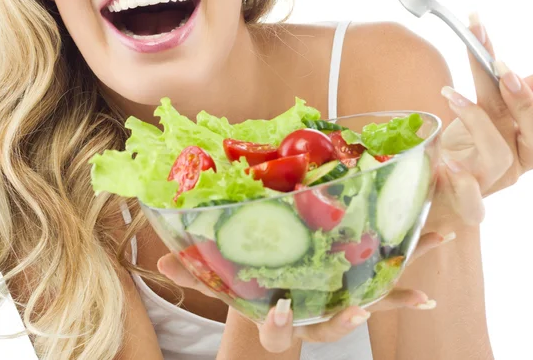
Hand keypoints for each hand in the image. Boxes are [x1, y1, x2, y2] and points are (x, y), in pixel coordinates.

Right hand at [157, 231, 453, 352]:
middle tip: (361, 314)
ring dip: (396, 297)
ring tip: (423, 294)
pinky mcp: (351, 290)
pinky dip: (404, 284)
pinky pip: (381, 288)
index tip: (285, 311)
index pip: (279, 331)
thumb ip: (194, 271)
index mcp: (278, 317)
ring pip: (367, 307)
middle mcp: (312, 319)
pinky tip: (429, 274)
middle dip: (348, 320)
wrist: (275, 302)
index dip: (283, 324)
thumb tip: (158, 257)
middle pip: (332, 327)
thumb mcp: (222, 281)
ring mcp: (335, 305)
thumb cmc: (248, 289)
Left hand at [434, 13, 532, 225]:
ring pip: (498, 155)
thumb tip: (501, 60)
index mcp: (524, 140)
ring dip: (477, 120)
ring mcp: (491, 183)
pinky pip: (473, 201)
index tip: (509, 53)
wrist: (436, 199)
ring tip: (451, 94)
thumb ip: (494, 94)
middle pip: (530, 130)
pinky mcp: (466, 204)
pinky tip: (449, 164)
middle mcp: (515, 161)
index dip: (528, 84)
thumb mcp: (479, 118)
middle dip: (521, 96)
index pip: (531, 106)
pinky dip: (463, 184)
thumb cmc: (460, 152)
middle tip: (501, 64)